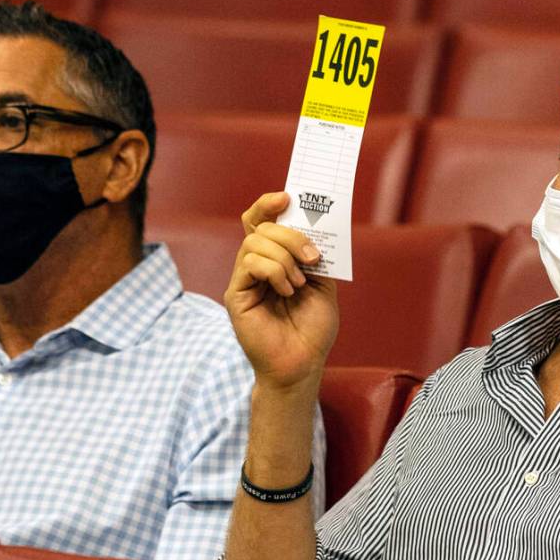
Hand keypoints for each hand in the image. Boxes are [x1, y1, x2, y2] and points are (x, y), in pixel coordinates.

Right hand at [225, 192, 338, 388]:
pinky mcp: (236, 294)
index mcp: (276, 260)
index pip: (261, 221)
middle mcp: (257, 265)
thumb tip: (312, 228)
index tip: (288, 197)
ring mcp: (244, 279)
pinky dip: (274, 272)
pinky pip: (249, 263)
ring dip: (285, 257)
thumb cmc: (312, 329)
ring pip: (255, 242)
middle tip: (311, 258)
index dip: (269, 204)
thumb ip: (315, 256)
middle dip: (291, 235)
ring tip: (299, 283)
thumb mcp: (323, 285)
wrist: (304, 362)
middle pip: (262, 227)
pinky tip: (287, 291)